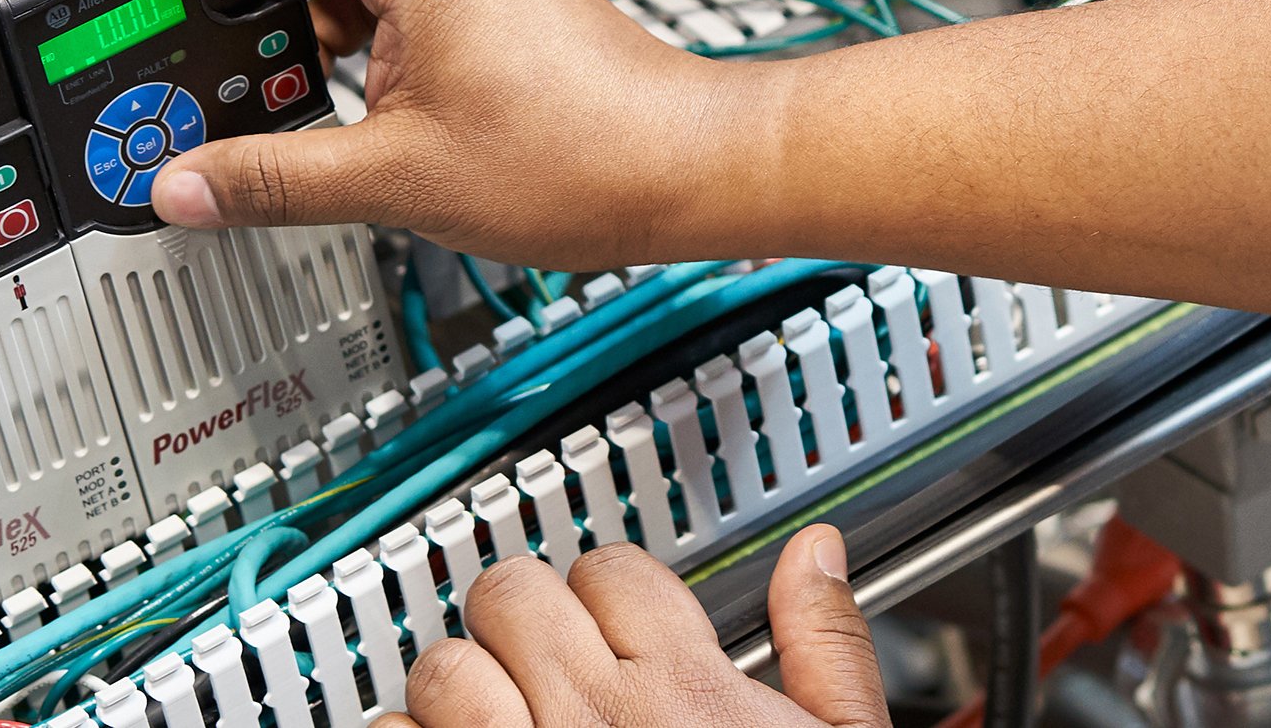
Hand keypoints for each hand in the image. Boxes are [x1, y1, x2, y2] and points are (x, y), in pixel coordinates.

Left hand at [389, 528, 888, 727]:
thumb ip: (825, 648)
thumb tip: (813, 558)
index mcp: (686, 693)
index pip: (611, 570)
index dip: (611, 593)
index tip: (613, 627)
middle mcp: (595, 718)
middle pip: (513, 595)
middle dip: (525, 621)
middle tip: (544, 660)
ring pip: (444, 666)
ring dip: (462, 686)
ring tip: (495, 716)